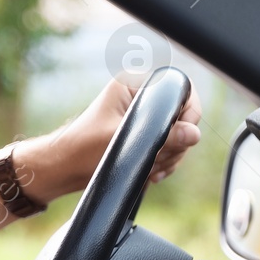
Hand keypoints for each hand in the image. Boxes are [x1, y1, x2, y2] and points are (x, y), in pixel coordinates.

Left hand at [31, 78, 202, 198]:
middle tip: (155, 160)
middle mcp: (141, 96)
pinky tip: (150, 174)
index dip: (188, 114)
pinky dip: (164, 162)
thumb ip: (162, 138)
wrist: (65, 169)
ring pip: (179, 135)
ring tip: (148, 169)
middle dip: (174, 143)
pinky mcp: (143, 135)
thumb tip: (193, 134)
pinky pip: (170, 147)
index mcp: (134, 84)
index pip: (181, 89)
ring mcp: (144, 117)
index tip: (179, 136)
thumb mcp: (125, 143)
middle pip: (184, 117)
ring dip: (169, 156)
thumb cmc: (83, 150)